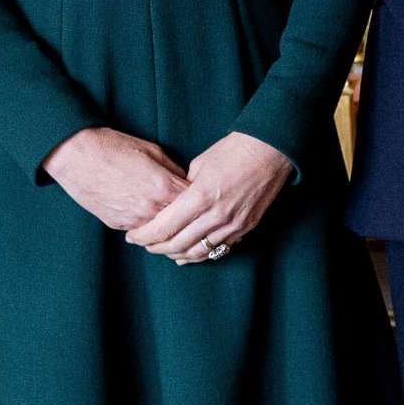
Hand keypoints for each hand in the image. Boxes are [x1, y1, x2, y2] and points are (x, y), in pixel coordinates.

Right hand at [41, 125, 188, 228]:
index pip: (196, 203)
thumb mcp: (152, 151)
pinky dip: (148, 227)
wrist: (76, 155)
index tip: (203, 198)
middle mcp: (151, 208)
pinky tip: (151, 219)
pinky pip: (141, 231)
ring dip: (168, 227)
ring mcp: (134, 220)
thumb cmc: (113, 147)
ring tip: (174, 221)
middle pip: (182, 223)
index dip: (201, 200)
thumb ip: (173, 170)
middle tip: (194, 214)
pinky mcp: (117, 225)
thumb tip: (185, 182)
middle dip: (188, 218)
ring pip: (162, 233)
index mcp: (163, 187)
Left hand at [125, 132, 292, 261]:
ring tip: (163, 251)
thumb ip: (183, 189)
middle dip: (156, 247)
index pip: (164, 228)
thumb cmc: (233, 151)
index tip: (132, 237)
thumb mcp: (199, 165)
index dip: (144, 236)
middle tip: (144, 244)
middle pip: (177, 244)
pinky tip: (187, 254)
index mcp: (200, 196)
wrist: (271, 150)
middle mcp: (216, 215)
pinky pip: (218, 249)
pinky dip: (200, 254)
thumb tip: (172, 204)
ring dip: (176, 254)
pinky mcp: (245, 228)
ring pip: (198, 252)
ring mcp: (233, 225)